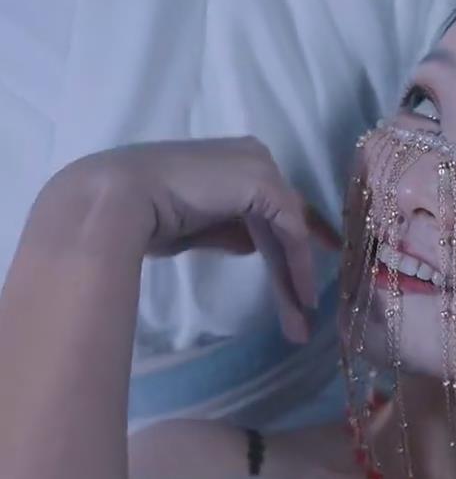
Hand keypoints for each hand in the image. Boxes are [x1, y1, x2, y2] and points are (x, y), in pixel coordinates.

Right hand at [51, 138, 340, 343]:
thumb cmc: (142, 215)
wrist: (118, 200)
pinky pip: (289, 232)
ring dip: (296, 278)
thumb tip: (251, 244)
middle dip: (295, 270)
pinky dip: (297, 266)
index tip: (314, 267)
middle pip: (285, 221)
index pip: (276, 205)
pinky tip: (299, 297)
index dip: (296, 239)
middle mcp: (254, 157)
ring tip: (300, 321)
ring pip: (290, 231)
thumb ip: (228, 230)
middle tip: (305, 312)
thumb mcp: (196, 225)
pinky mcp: (264, 184)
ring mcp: (261, 166)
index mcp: (235, 162)